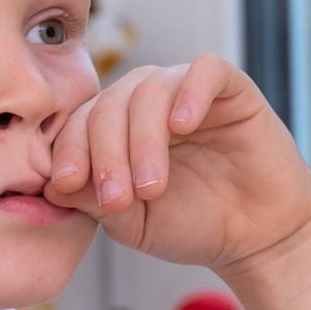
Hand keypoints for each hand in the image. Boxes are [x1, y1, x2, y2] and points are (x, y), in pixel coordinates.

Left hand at [44, 55, 310, 309]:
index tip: (65, 185)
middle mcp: (146, 103)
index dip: (67, 150)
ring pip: (149, 89)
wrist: (256, 239)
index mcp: (115, 129)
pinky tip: (183, 125)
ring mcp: (186, 92)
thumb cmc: (192, 226)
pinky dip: (190, 92)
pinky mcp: (231, 89)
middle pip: (108, 104)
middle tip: (117, 198)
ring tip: (151, 186)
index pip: (78, 122)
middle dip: (105, 152)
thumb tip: (54, 184)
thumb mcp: (131, 223)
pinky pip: (206, 70)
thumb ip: (94, 200)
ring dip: (142, 139)